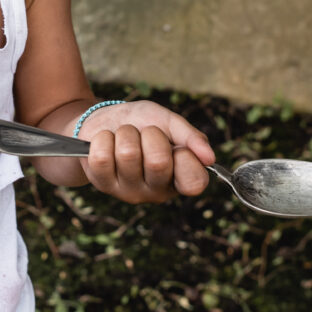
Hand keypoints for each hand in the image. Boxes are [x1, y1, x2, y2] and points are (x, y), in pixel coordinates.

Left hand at [77, 101, 214, 203]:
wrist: (105, 120)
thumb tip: (209, 157)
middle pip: (158, 162)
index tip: (175, 145)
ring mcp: (129, 192)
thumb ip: (190, 136)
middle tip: (144, 134)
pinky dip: (104, 139)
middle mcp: (157, 191)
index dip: (185, 156)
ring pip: (127, 154)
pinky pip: (102, 157)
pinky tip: (108, 143)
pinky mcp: (103, 185)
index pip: (195, 182)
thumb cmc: (141, 123)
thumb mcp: (167, 120)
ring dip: (125, 134)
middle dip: (150, 135)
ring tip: (125, 137)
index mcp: (179, 178)